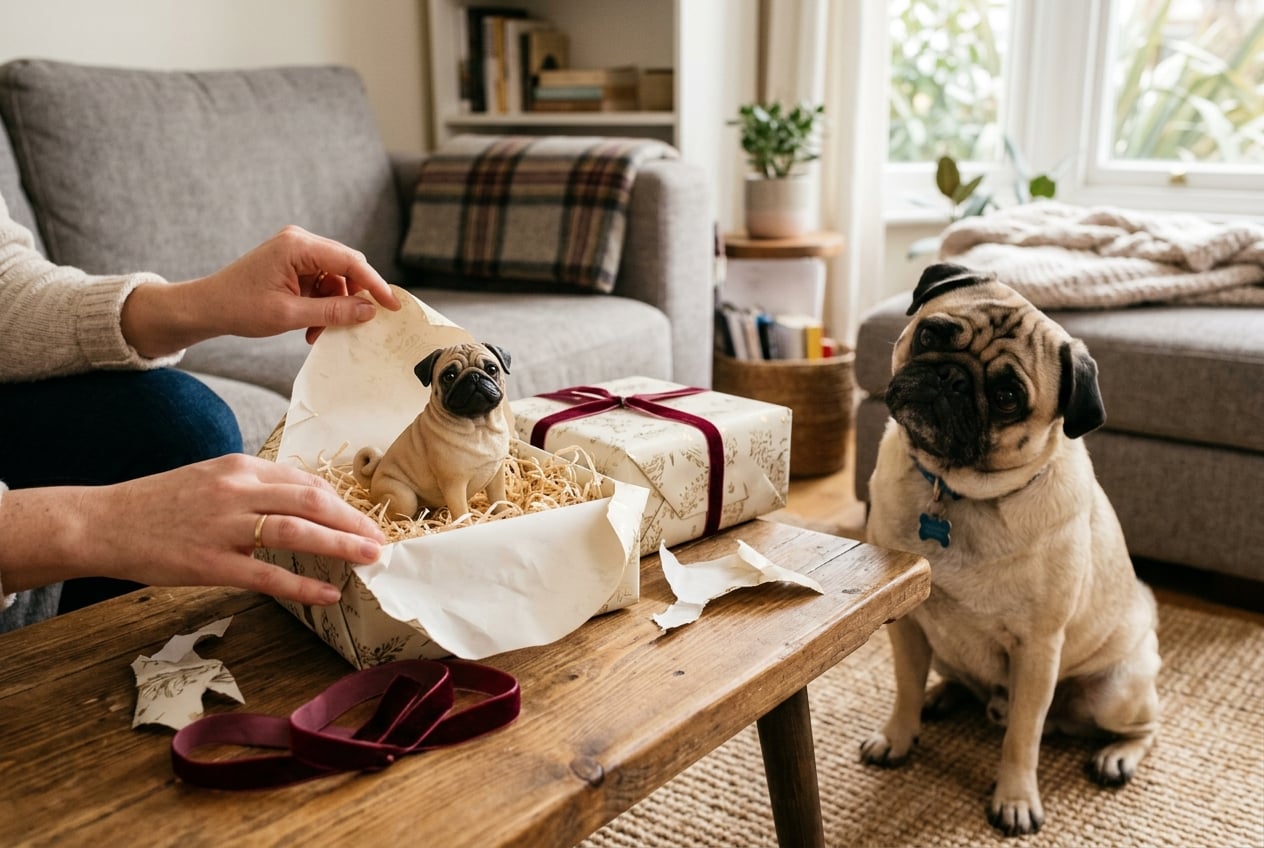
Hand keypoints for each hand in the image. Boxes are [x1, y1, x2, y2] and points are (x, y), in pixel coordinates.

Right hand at [0, 454, 386, 605]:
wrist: (102, 522)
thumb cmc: (159, 503)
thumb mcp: (211, 479)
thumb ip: (255, 487)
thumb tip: (302, 504)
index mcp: (240, 467)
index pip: (306, 481)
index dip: (342, 502)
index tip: (364, 518)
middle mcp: (237, 491)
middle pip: (312, 501)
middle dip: (353, 521)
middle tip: (382, 538)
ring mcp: (224, 527)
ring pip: (298, 532)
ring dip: (341, 545)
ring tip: (371, 557)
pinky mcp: (210, 564)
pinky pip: (268, 576)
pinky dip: (304, 586)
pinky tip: (330, 594)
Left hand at [121, 226, 402, 356]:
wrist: (208, 306)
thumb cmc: (241, 308)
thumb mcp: (290, 315)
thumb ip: (332, 312)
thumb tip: (368, 311)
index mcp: (298, 246)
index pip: (350, 262)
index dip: (375, 285)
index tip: (392, 306)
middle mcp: (300, 241)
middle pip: (346, 266)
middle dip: (353, 298)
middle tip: (360, 324)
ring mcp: (296, 250)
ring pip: (335, 277)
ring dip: (335, 306)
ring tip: (319, 332)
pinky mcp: (293, 262)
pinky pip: (321, 281)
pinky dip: (322, 303)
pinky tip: (311, 325)